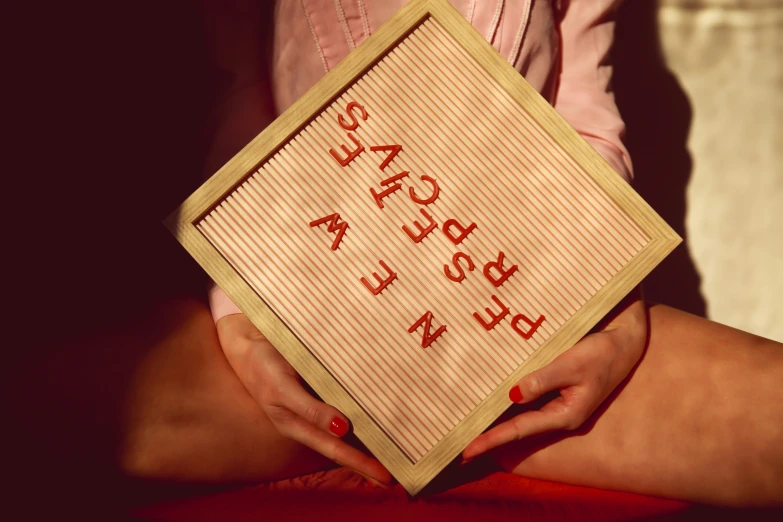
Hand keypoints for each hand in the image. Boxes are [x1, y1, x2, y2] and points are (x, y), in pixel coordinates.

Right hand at [216, 313, 392, 485]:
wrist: (248, 340)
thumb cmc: (262, 367)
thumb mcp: (283, 390)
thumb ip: (310, 410)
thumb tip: (342, 429)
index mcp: (299, 425)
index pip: (335, 450)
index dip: (360, 463)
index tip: (386, 477)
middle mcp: (311, 418)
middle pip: (344, 445)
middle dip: (368, 460)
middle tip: (397, 476)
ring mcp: (318, 402)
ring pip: (348, 426)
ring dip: (369, 437)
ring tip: (396, 448)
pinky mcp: (323, 383)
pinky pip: (346, 400)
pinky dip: (364, 409)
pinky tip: (381, 411)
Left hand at [462, 289, 646, 460]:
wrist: (625, 338)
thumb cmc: (603, 350)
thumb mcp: (574, 363)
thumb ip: (543, 378)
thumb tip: (513, 395)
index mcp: (566, 414)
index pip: (520, 429)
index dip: (492, 440)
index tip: (467, 450)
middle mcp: (559, 412)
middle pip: (517, 427)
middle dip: (489, 436)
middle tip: (459, 445)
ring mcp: (558, 402)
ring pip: (519, 414)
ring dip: (496, 419)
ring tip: (468, 427)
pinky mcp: (556, 388)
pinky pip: (526, 399)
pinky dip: (506, 402)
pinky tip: (489, 401)